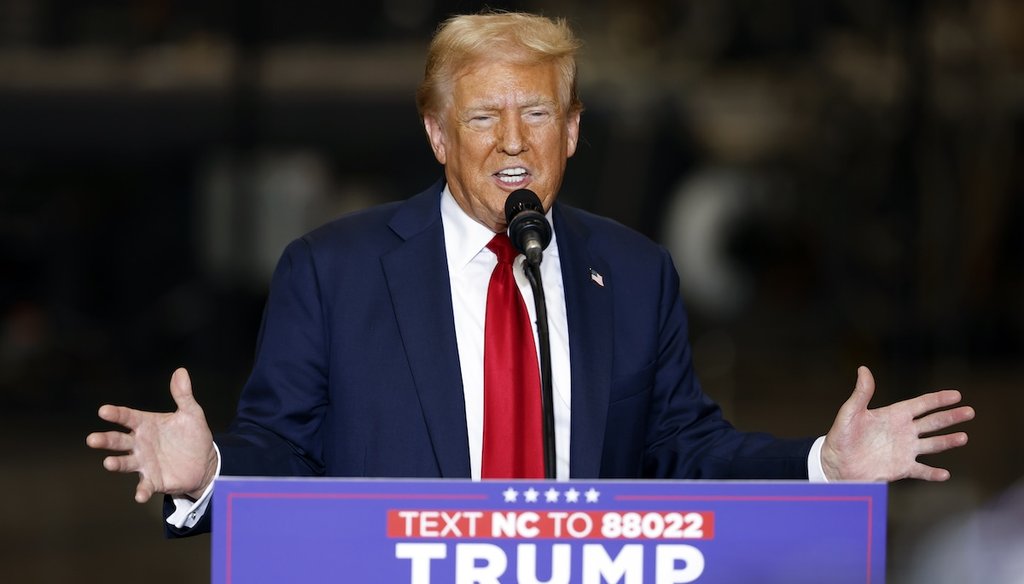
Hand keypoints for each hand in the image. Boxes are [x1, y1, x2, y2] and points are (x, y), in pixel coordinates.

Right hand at [86, 368, 217, 502]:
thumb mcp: (191, 413)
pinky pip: (144, 486)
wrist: (205, 462)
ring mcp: (144, 462)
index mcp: (146, 424)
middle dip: (105, 440)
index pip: (127, 417)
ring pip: (125, 462)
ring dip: (116, 463)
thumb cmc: (193, 436)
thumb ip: (183, 395)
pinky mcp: (153, 480)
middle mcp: (140, 444)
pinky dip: (141, 491)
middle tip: (92, 439)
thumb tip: (181, 371)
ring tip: (108, 463)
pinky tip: (140, 495)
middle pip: (118, 441)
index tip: (104, 410)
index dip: (116, 414)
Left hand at [821, 366, 974, 481]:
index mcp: (893, 415)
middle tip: (970, 411)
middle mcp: (903, 431)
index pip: (921, 404)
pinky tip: (945, 474)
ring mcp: (904, 450)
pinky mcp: (901, 468)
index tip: (956, 395)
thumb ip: (861, 393)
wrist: (835, 463)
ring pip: (932, 444)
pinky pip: (921, 470)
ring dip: (948, 441)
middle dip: (951, 417)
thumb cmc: (841, 436)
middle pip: (933, 422)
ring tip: (963, 437)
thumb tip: (863, 369)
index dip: (938, 399)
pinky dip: (933, 473)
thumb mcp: (850, 412)